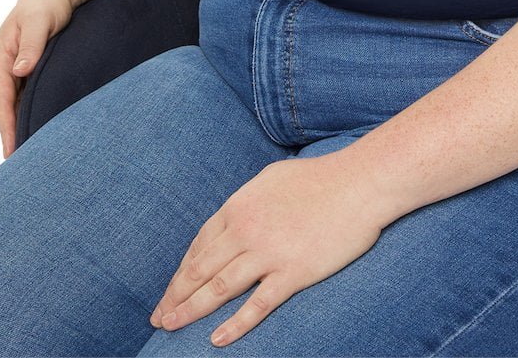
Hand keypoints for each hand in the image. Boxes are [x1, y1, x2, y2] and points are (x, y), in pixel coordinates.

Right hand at [0, 0, 79, 158]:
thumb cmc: (48, 4)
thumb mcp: (40, 21)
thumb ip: (31, 45)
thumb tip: (19, 70)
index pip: (0, 101)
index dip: (7, 127)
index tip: (12, 152)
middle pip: (5, 108)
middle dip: (12, 133)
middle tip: (22, 165)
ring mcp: (11, 70)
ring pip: (14, 105)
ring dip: (20, 126)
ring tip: (30, 155)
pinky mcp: (25, 70)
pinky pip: (24, 97)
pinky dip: (28, 113)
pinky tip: (39, 128)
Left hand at [149, 154, 385, 347]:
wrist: (359, 183)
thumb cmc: (320, 178)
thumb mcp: (271, 179)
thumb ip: (247, 202)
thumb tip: (232, 221)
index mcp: (239, 206)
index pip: (199, 244)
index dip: (181, 271)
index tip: (171, 289)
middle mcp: (246, 230)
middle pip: (200, 269)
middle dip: (175, 296)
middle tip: (158, 318)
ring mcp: (268, 253)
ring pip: (218, 289)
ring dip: (190, 311)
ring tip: (171, 328)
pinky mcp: (293, 273)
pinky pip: (257, 305)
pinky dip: (235, 325)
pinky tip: (217, 340)